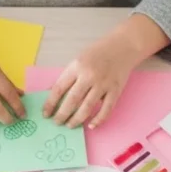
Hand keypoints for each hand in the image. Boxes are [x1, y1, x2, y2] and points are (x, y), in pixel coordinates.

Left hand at [43, 15, 170, 129]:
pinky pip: (106, 110)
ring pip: (87, 108)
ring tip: (70, 125)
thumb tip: (55, 96)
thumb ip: (70, 76)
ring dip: (76, 120)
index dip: (50, 103)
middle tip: (57, 122)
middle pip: (72, 100)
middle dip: (62, 115)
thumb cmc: (99, 53)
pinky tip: (91, 125)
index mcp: (77, 66)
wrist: (124, 45)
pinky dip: (98, 120)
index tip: (45, 113)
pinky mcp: (115, 90)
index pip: (59, 88)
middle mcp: (90, 75)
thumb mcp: (80, 59)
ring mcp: (104, 84)